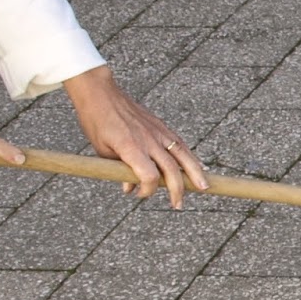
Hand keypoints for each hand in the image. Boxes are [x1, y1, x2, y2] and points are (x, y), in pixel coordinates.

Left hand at [63, 64, 207, 207]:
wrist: (102, 94)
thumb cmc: (97, 122)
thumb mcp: (102, 151)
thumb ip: (119, 170)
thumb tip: (130, 186)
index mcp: (131, 147)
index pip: (149, 175)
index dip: (147, 189)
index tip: (140, 194)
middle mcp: (148, 140)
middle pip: (171, 169)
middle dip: (177, 190)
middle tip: (178, 205)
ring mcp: (158, 132)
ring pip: (182, 155)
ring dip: (194, 173)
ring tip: (203, 187)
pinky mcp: (161, 126)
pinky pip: (180, 144)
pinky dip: (190, 156)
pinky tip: (197, 167)